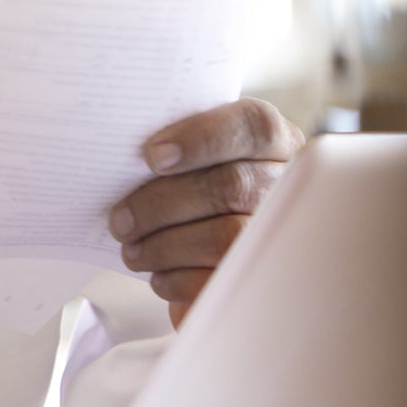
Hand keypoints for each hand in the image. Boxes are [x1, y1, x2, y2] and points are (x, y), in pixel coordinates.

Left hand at [109, 97, 305, 328]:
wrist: (215, 261)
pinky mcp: (266, 280)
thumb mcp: (191, 164)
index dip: (203, 138)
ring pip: (226, 235)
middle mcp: (288, 185)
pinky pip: (223, 280)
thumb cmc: (191, 197)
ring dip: (164, 245)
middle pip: (231, 185)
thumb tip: (118, 150)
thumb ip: (171, 150)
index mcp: (274, 143)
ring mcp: (285, 234)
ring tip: (132, 250)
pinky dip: (178, 279)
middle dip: (162, 204)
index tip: (152, 156)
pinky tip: (159, 276)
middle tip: (119, 220)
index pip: (255, 125)